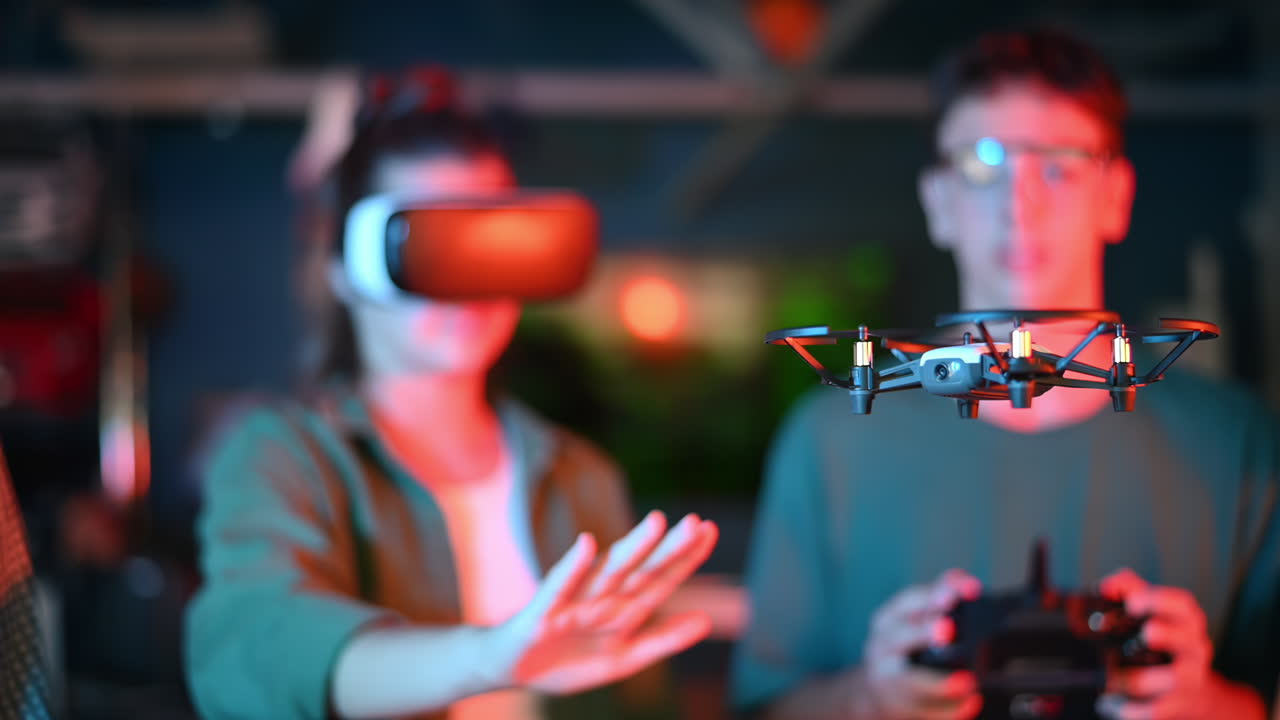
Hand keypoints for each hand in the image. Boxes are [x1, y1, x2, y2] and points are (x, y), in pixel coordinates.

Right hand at [494, 510, 717, 694]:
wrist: (512, 671)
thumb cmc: (567, 659)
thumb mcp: (624, 658)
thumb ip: (663, 640)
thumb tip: (705, 621)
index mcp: (624, 609)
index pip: (662, 579)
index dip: (686, 558)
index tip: (710, 531)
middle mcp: (604, 598)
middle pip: (642, 570)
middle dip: (668, 548)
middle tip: (696, 522)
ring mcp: (575, 602)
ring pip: (608, 572)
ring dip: (632, 548)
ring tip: (655, 523)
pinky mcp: (544, 610)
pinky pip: (559, 586)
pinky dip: (572, 566)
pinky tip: (585, 545)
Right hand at [860, 569, 982, 719]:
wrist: (876, 688)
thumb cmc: (902, 646)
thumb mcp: (913, 617)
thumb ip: (937, 596)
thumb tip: (961, 576)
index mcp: (888, 619)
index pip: (908, 601)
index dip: (934, 594)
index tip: (959, 592)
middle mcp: (882, 646)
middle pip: (899, 638)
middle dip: (924, 632)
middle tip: (949, 629)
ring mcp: (886, 678)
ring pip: (909, 682)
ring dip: (938, 683)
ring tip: (967, 683)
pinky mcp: (897, 706)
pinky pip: (922, 711)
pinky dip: (947, 711)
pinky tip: (969, 705)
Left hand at [1096, 569, 1213, 719]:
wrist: (1195, 691)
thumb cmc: (1165, 640)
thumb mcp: (1152, 610)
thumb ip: (1129, 588)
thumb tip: (1106, 586)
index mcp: (1186, 621)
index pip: (1182, 605)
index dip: (1159, 600)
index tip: (1133, 601)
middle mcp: (1193, 648)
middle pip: (1186, 639)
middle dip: (1165, 634)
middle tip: (1146, 633)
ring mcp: (1189, 679)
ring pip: (1169, 678)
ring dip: (1135, 678)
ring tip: (1111, 677)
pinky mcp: (1178, 706)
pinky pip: (1154, 710)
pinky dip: (1130, 709)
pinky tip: (1109, 704)